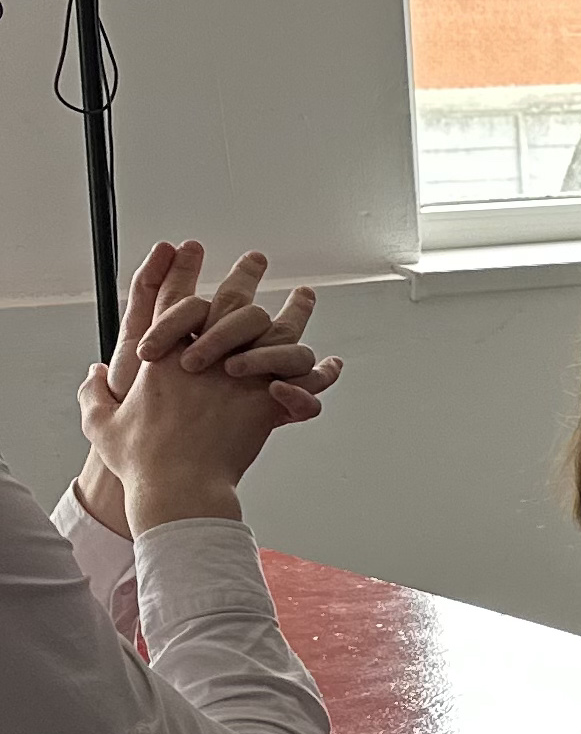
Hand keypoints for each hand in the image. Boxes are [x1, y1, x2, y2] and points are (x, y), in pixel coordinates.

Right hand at [76, 244, 340, 534]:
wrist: (177, 487)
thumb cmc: (141, 462)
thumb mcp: (102, 424)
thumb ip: (96, 395)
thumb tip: (94, 374)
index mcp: (166, 358)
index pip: (171, 301)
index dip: (178, 269)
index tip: (184, 246)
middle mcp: (207, 359)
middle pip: (231, 304)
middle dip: (243, 276)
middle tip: (256, 258)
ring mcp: (240, 376)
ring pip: (276, 333)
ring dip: (294, 314)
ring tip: (305, 296)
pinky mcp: (269, 400)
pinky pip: (305, 381)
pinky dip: (320, 374)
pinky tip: (333, 364)